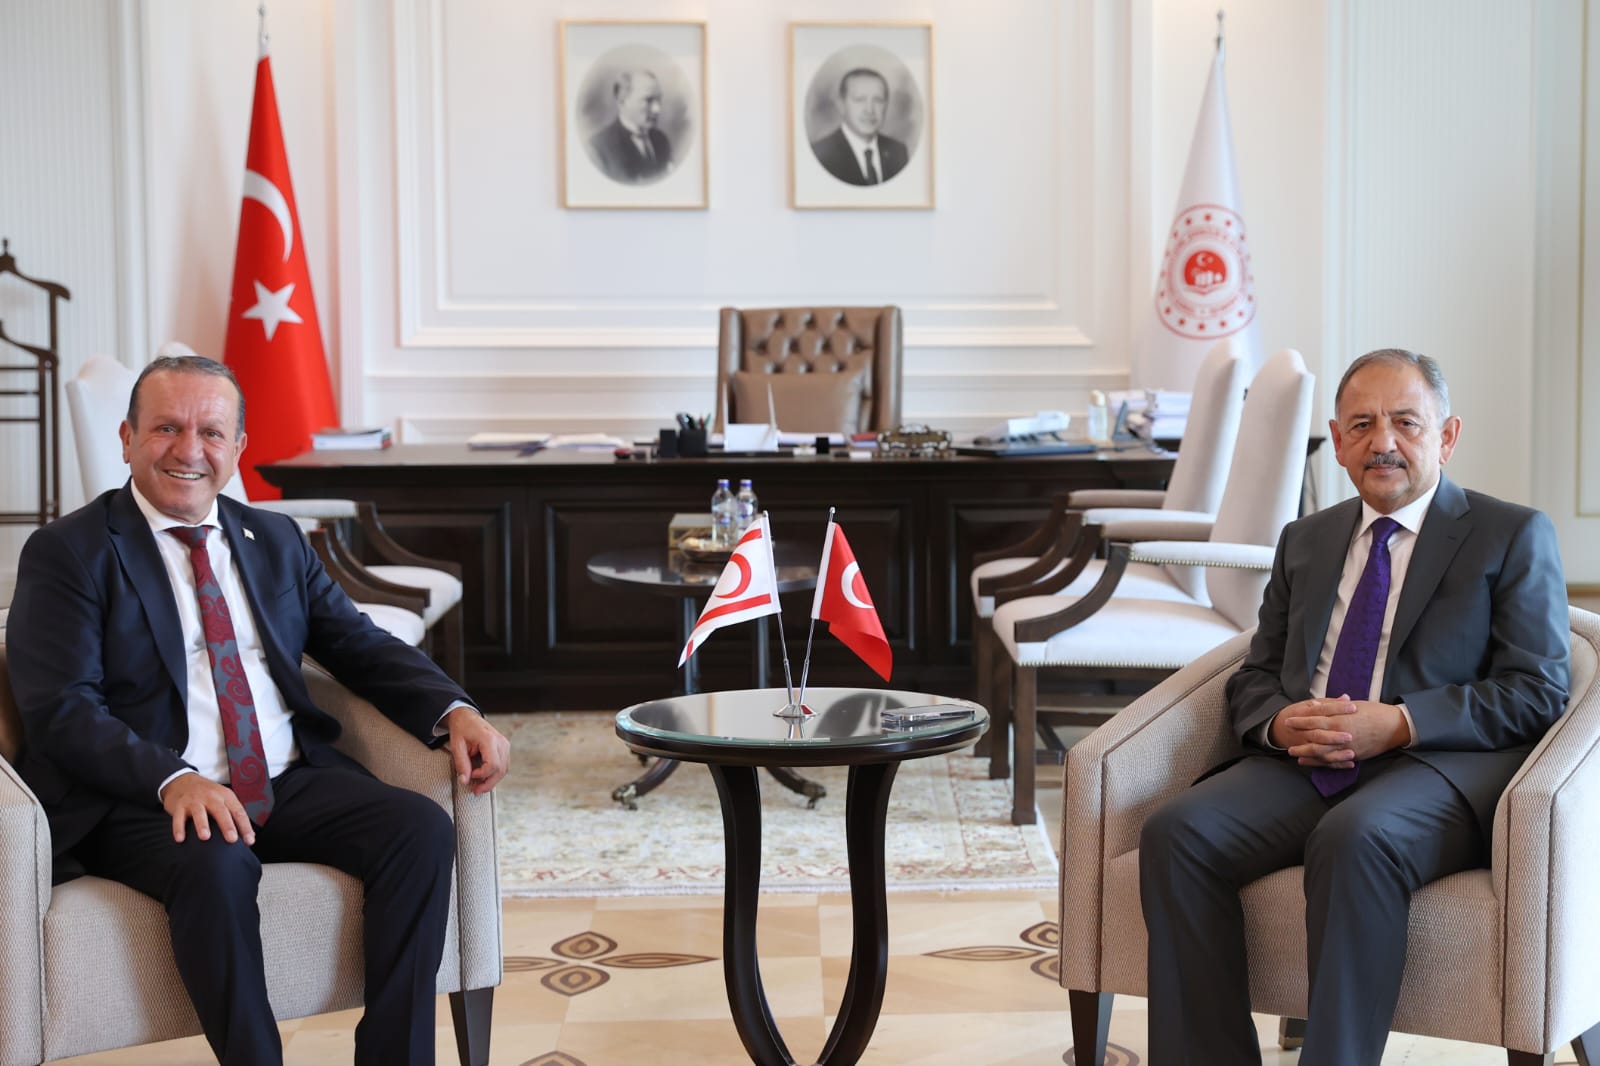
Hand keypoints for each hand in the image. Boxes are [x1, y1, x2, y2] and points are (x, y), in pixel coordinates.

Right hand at [160, 773, 254, 845]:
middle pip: (221, 811)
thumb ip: (234, 815)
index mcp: (225, 796)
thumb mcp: (223, 798)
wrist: (182, 780)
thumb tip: (250, 836)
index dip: (245, 827)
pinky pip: (178, 817)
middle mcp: (211, 797)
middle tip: (232, 839)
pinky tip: (180, 838)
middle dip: (227, 825)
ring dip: (202, 824)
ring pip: (199, 812)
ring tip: (205, 837)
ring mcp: (194, 800)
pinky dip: (178, 828)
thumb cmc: (206, 793)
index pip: (238, 812)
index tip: (249, 841)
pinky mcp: (179, 805)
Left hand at [444, 706, 510, 795]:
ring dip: (492, 780)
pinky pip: (503, 765)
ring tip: (479, 786)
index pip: (493, 764)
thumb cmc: (461, 729)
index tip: (470, 776)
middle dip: (488, 783)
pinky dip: (495, 773)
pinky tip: (484, 777)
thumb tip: (465, 781)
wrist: (467, 717)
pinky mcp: (504, 747)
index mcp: (489, 739)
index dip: (482, 775)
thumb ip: (461, 763)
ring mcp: (504, 744)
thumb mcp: (457, 746)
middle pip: (501, 769)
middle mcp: (501, 742)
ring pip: (504, 769)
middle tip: (475, 790)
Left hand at [1270, 696, 1410, 767]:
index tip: (1288, 720)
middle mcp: (1341, 733)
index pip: (1314, 719)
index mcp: (1340, 718)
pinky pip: (1332, 761)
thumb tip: (1314, 704)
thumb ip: (1332, 707)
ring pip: (1320, 752)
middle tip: (1285, 739)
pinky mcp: (1352, 756)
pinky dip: (1318, 762)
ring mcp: (1346, 746)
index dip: (1299, 721)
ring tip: (1292, 752)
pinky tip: (1308, 761)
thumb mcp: (1352, 706)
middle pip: (1313, 737)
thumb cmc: (1374, 712)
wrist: (1395, 726)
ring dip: (1305, 752)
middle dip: (1298, 738)